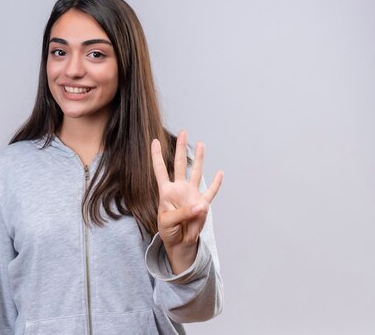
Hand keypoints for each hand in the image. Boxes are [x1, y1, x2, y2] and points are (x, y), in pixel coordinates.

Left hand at [151, 130, 223, 272]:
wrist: (179, 242)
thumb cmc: (169, 230)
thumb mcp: (168, 222)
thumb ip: (183, 213)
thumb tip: (201, 205)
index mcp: (166, 192)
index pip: (160, 170)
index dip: (157, 156)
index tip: (154, 141)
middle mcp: (179, 189)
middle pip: (180, 164)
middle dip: (181, 148)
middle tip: (184, 132)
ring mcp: (191, 195)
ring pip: (196, 172)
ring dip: (200, 159)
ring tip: (200, 144)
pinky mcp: (202, 204)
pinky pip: (211, 192)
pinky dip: (216, 183)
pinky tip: (220, 172)